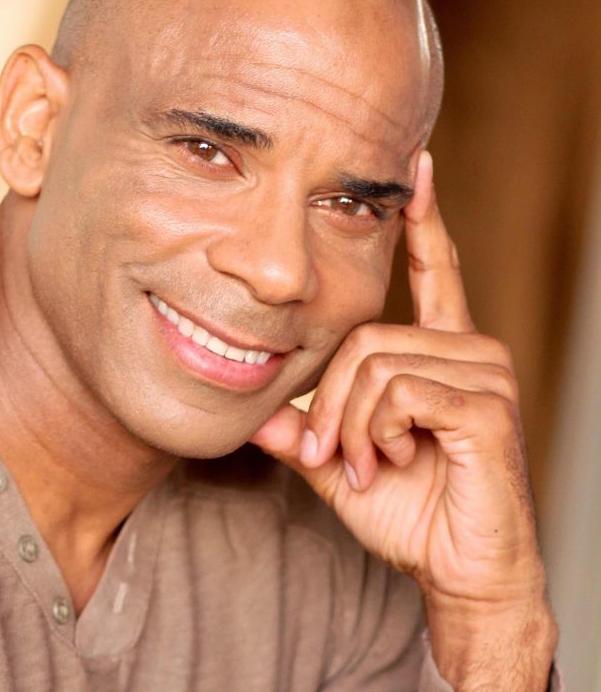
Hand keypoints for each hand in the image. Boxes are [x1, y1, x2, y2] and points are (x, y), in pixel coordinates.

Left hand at [249, 151, 555, 688]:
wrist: (457, 570)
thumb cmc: (407, 511)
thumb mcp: (339, 460)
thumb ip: (301, 428)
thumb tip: (250, 412)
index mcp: (439, 350)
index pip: (435, 269)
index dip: (423, 220)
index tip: (415, 166)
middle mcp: (469, 349)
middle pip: (365, 336)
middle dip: (335, 405)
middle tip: (335, 455)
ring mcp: (484, 375)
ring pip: (376, 365)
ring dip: (352, 427)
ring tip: (366, 464)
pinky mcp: (486, 407)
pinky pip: (400, 392)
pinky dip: (376, 433)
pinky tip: (390, 461)